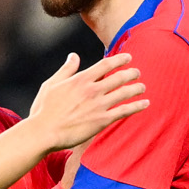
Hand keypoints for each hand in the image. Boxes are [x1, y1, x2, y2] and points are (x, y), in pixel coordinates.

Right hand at [25, 51, 146, 150]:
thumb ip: (66, 69)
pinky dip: (137, 106)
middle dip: (131, 73)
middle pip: (119, 77)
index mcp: (81, 79)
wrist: (44, 132)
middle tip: (137, 73)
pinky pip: (124, 111)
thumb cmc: (44, 110)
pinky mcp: (102, 120)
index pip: (106, 64)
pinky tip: (145, 103)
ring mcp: (99, 105)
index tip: (128, 57)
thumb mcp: (52, 84)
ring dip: (136, 88)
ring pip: (125, 93)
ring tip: (142, 87)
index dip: (120, 59)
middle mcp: (93, 90)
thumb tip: (74, 56)